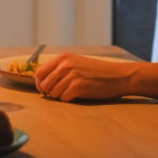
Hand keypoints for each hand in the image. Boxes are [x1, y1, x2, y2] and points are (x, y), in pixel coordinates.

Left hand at [33, 53, 157, 100]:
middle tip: (58, 94)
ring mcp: (71, 76)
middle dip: (49, 92)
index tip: (44, 90)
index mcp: (63, 58)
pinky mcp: (78, 87)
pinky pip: (64, 98)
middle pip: (44, 84)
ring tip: (71, 93)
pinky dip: (68, 100)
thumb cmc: (98, 71)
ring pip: (53, 93)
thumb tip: (43, 81)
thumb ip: (60, 68)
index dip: (39, 84)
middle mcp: (65, 65)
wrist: (118, 76)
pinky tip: (77, 96)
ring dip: (60, 97)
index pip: (39, 72)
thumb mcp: (76, 62)